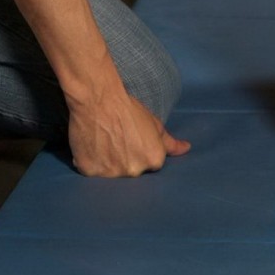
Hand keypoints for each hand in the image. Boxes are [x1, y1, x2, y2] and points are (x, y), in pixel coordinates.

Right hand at [68, 90, 190, 177]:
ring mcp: (112, 174)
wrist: (98, 100)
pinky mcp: (89, 172)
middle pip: (131, 171)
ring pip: (111, 174)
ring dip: (108, 162)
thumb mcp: (154, 124)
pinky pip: (92, 171)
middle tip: (117, 139)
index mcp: (154, 159)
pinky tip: (92, 145)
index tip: (132, 139)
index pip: (150, 163)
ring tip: (104, 141)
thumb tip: (185, 149)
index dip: (140, 150)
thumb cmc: (128, 109)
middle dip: (125, 159)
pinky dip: (91, 161)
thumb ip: (169, 142)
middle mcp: (135, 171)